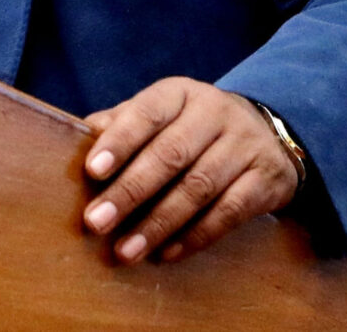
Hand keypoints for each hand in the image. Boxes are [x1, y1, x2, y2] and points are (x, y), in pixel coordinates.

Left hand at [81, 78, 299, 262]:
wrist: (267, 134)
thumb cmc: (193, 127)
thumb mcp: (161, 114)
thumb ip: (122, 124)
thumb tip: (78, 139)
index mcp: (179, 93)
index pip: (146, 112)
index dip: (119, 141)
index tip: (92, 171)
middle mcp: (214, 113)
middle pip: (170, 155)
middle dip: (130, 192)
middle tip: (97, 222)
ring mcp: (245, 145)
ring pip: (198, 188)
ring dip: (158, 224)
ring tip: (126, 249)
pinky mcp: (268, 180)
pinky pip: (229, 213)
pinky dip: (195, 236)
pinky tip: (166, 252)